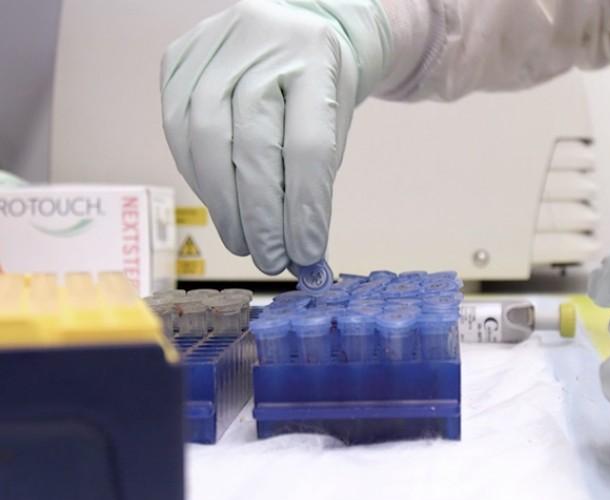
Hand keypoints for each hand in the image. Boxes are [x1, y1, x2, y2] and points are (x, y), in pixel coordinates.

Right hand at [161, 0, 391, 273]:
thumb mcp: (332, 121)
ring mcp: (212, 50)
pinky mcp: (177, 62)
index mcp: (313, 57)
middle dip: (262, 217)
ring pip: (207, 143)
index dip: (305, 207)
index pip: (308, 145)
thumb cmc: (313, 85)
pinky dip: (202, 182)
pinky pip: (180, 134)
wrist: (285, 30)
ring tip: (246, 243)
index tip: (307, 251)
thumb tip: (300, 251)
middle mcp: (260, 45)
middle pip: (254, 147)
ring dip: (226, 208)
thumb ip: (315, 181)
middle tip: (272, 258)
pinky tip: (222, 207)